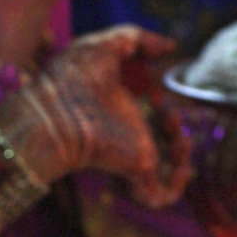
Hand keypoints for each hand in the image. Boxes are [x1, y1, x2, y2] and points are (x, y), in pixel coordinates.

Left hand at [13, 27, 190, 209]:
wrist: (56, 113)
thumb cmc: (70, 79)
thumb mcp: (106, 46)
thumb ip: (139, 40)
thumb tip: (170, 47)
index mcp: (119, 110)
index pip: (146, 114)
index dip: (162, 102)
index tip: (159, 90)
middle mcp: (126, 136)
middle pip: (160, 143)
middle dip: (175, 130)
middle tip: (169, 114)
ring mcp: (131, 156)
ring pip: (166, 170)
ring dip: (181, 153)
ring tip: (176, 135)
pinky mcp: (136, 171)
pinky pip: (162, 196)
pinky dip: (177, 185)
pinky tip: (180, 163)